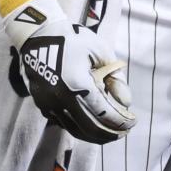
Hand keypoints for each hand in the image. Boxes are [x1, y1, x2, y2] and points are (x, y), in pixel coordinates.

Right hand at [7, 0, 135, 143]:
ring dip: (94, 135)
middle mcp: (60, 99)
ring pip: (74, 129)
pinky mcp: (42, 104)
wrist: (38, 35)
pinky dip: (79, 127)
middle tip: (123, 133)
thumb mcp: (101, 52)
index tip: (132, 124)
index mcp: (77, 84)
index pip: (103, 113)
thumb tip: (126, 103)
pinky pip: (63, 122)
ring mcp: (49, 104)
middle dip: (109, 134)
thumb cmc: (74, 39)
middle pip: (89, 127)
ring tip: (111, 134)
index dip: (120, 122)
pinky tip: (92, 124)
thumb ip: (115, 78)